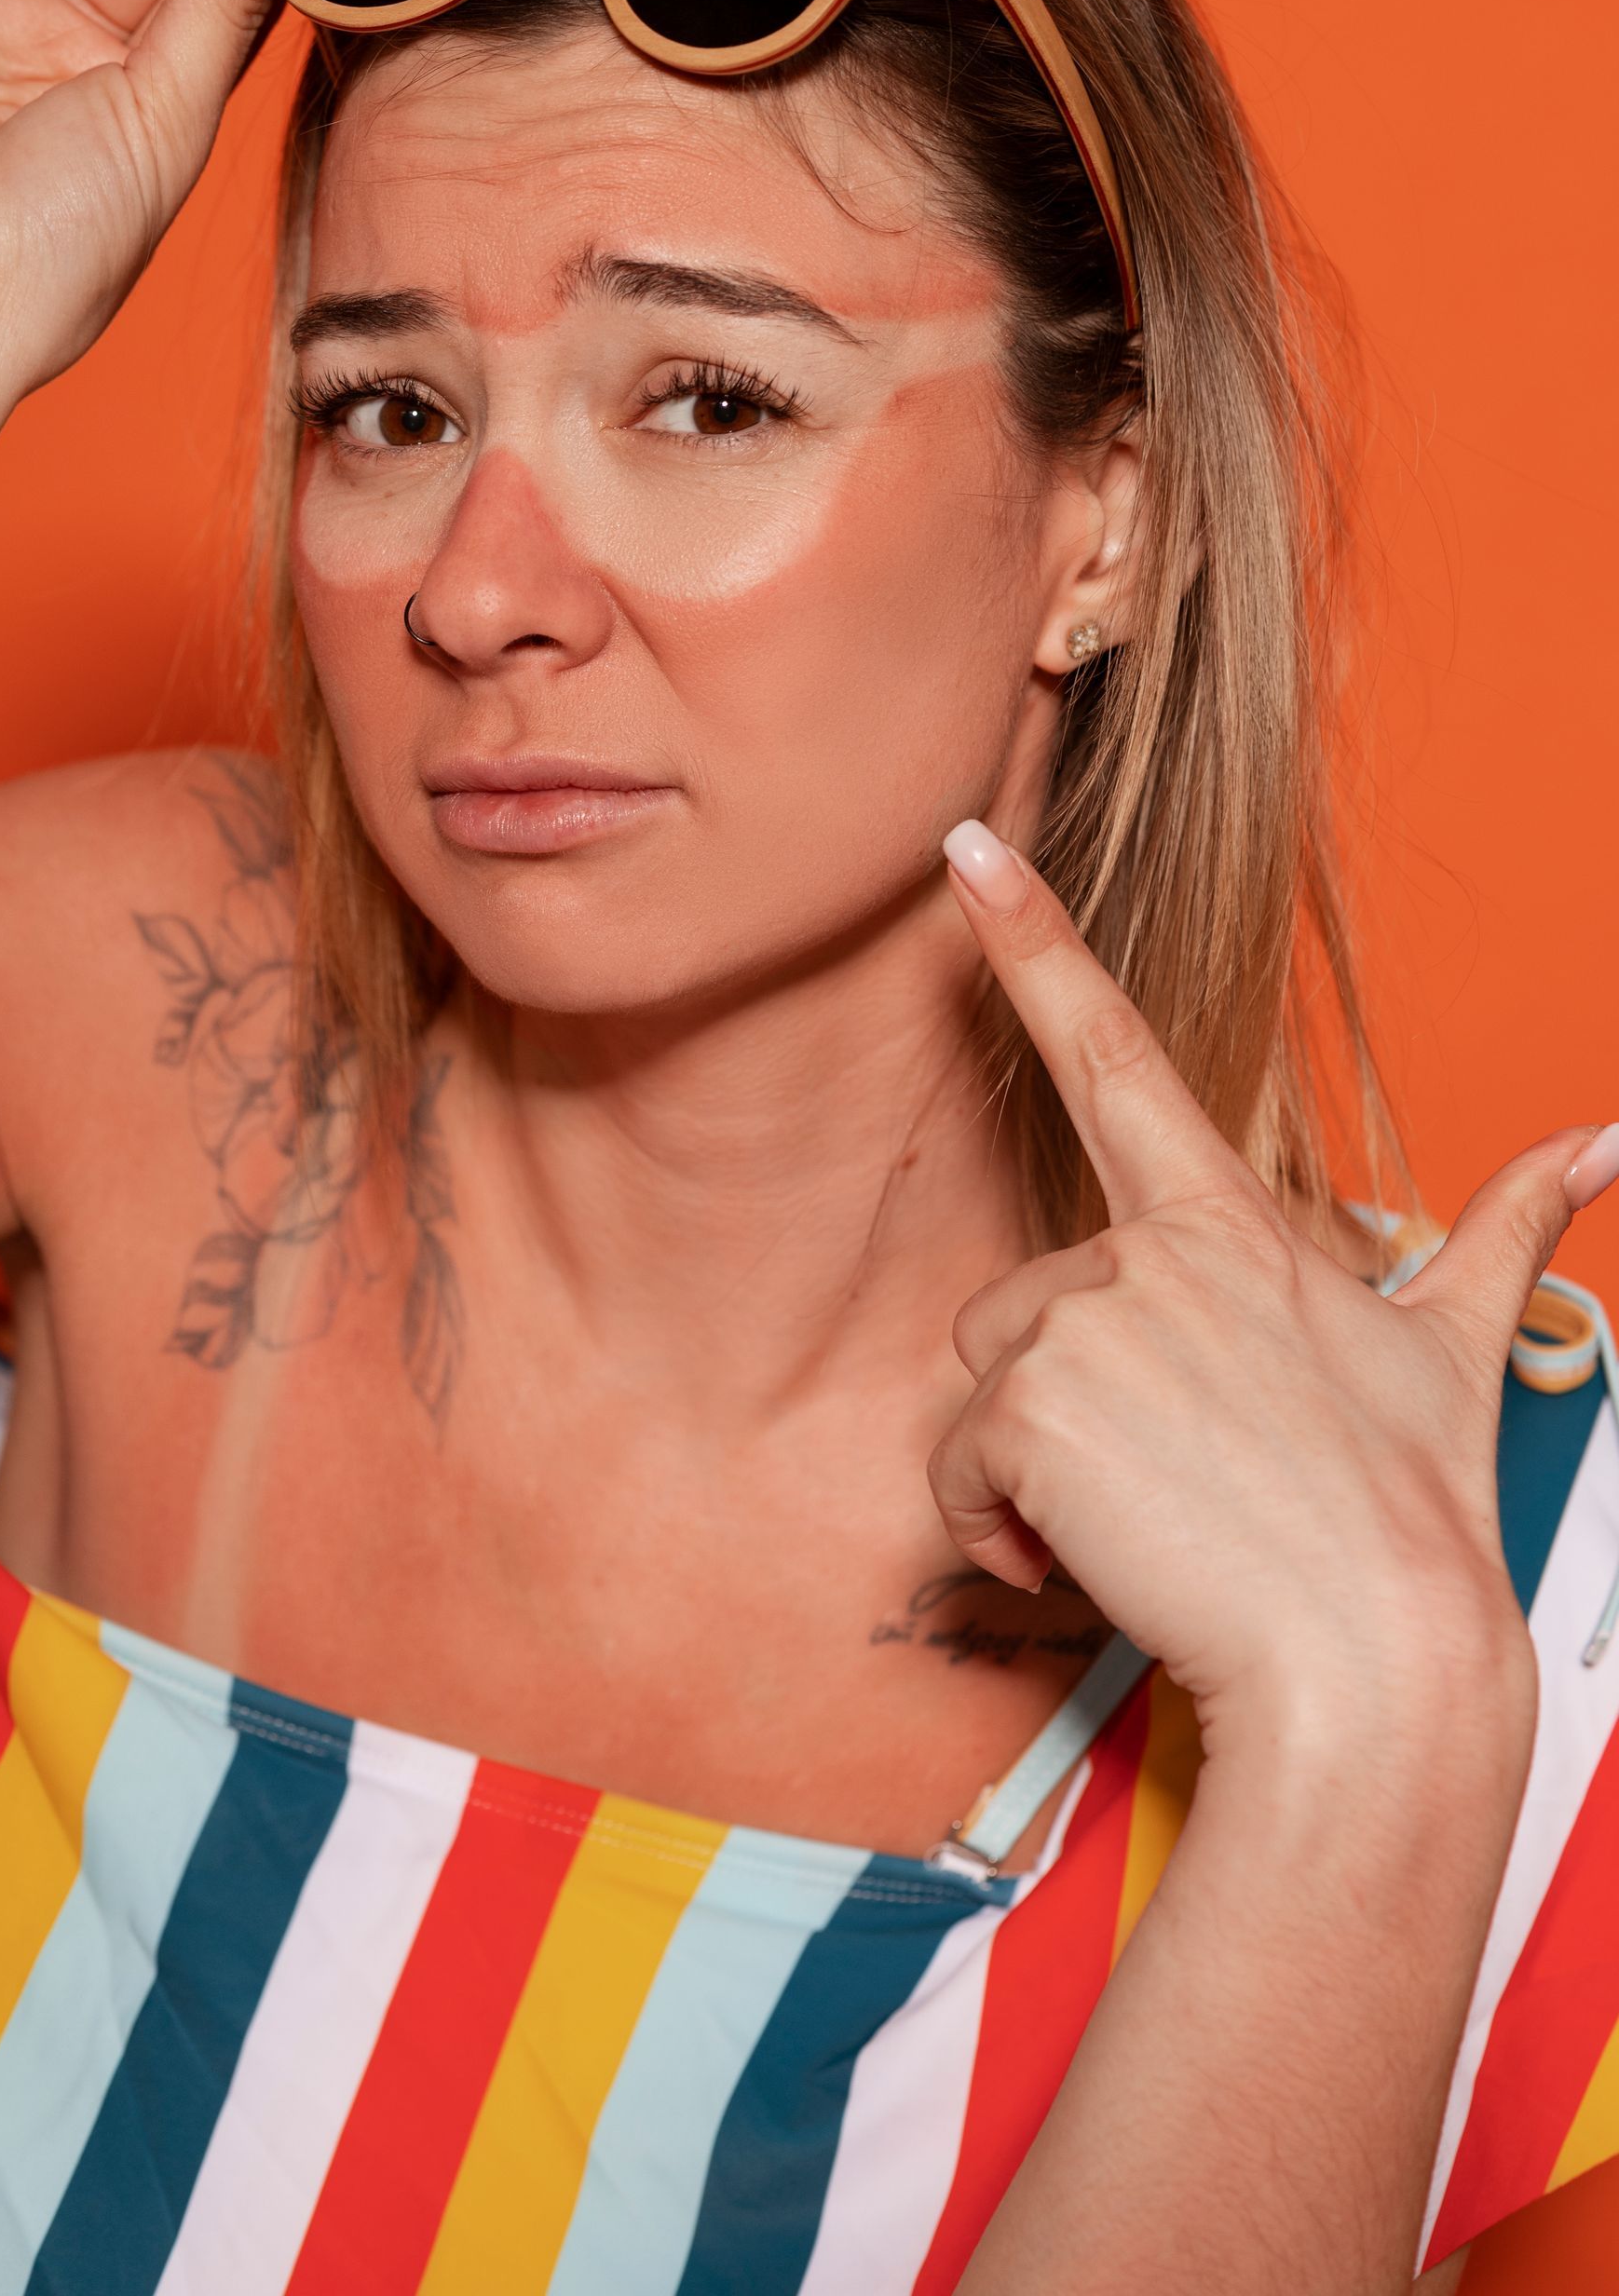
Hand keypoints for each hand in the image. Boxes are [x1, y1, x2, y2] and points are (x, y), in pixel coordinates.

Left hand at [930, 819, 1610, 1747]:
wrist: (1377, 1662)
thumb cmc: (1406, 1514)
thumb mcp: (1457, 1347)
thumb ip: (1507, 1223)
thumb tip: (1605, 1138)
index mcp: (1229, 1224)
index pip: (1117, 1054)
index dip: (1035, 942)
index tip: (968, 847)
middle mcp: (1148, 1254)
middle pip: (1021, 1305)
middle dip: (1061, 1403)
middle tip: (1164, 1484)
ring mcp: (1089, 1322)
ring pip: (984, 1387)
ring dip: (1026, 1472)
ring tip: (1137, 1525)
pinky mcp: (1037, 1406)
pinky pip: (956, 1465)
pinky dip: (993, 1529)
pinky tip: (1083, 1562)